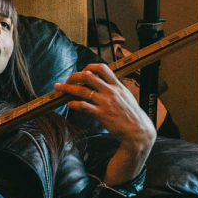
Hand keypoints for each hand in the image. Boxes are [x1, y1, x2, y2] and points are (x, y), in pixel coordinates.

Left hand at [55, 64, 154, 184]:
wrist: (138, 131)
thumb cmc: (132, 115)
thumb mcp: (126, 96)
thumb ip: (115, 89)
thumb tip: (105, 84)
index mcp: (117, 85)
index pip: (102, 68)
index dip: (89, 67)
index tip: (82, 71)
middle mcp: (111, 91)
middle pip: (88, 76)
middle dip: (74, 76)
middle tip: (67, 80)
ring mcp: (105, 102)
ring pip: (82, 90)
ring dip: (67, 88)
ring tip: (58, 88)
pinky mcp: (101, 114)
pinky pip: (83, 106)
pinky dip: (73, 103)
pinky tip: (68, 104)